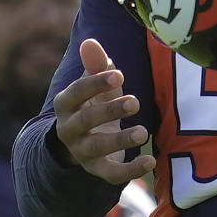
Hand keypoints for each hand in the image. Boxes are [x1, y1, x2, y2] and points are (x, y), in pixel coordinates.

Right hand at [53, 38, 155, 183]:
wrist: (83, 139)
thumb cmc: (94, 102)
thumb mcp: (95, 84)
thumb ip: (95, 65)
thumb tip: (90, 42)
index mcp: (66, 104)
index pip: (76, 92)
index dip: (96, 83)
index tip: (120, 74)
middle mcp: (69, 129)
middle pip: (85, 120)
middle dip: (109, 111)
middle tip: (135, 102)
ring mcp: (81, 151)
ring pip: (96, 148)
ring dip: (119, 140)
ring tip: (143, 132)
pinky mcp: (96, 169)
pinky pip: (110, 174)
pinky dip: (130, 170)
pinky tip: (150, 160)